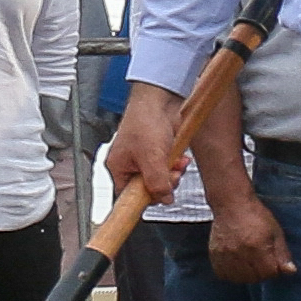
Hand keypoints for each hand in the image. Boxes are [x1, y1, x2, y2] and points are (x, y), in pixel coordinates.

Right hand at [104, 85, 187, 207]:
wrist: (161, 101)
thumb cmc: (145, 122)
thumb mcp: (151, 158)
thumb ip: (156, 182)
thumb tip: (163, 199)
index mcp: (119, 167)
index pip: (128, 196)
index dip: (144, 199)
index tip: (156, 200)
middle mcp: (131, 165)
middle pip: (149, 189)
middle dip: (164, 183)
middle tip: (171, 175)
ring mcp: (147, 160)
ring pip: (163, 180)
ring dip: (173, 173)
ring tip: (176, 163)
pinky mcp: (161, 154)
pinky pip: (170, 169)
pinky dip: (178, 165)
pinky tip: (181, 158)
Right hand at [203, 188, 295, 282]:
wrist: (231, 204)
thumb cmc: (257, 216)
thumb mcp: (276, 232)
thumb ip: (283, 254)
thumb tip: (290, 272)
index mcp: (258, 246)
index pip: (269, 273)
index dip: (274, 270)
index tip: (274, 263)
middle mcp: (240, 252)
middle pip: (254, 278)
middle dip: (262, 274)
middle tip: (262, 263)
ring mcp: (225, 254)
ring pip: (238, 278)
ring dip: (247, 276)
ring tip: (250, 265)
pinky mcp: (214, 254)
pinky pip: (223, 274)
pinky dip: (231, 274)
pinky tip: (237, 266)